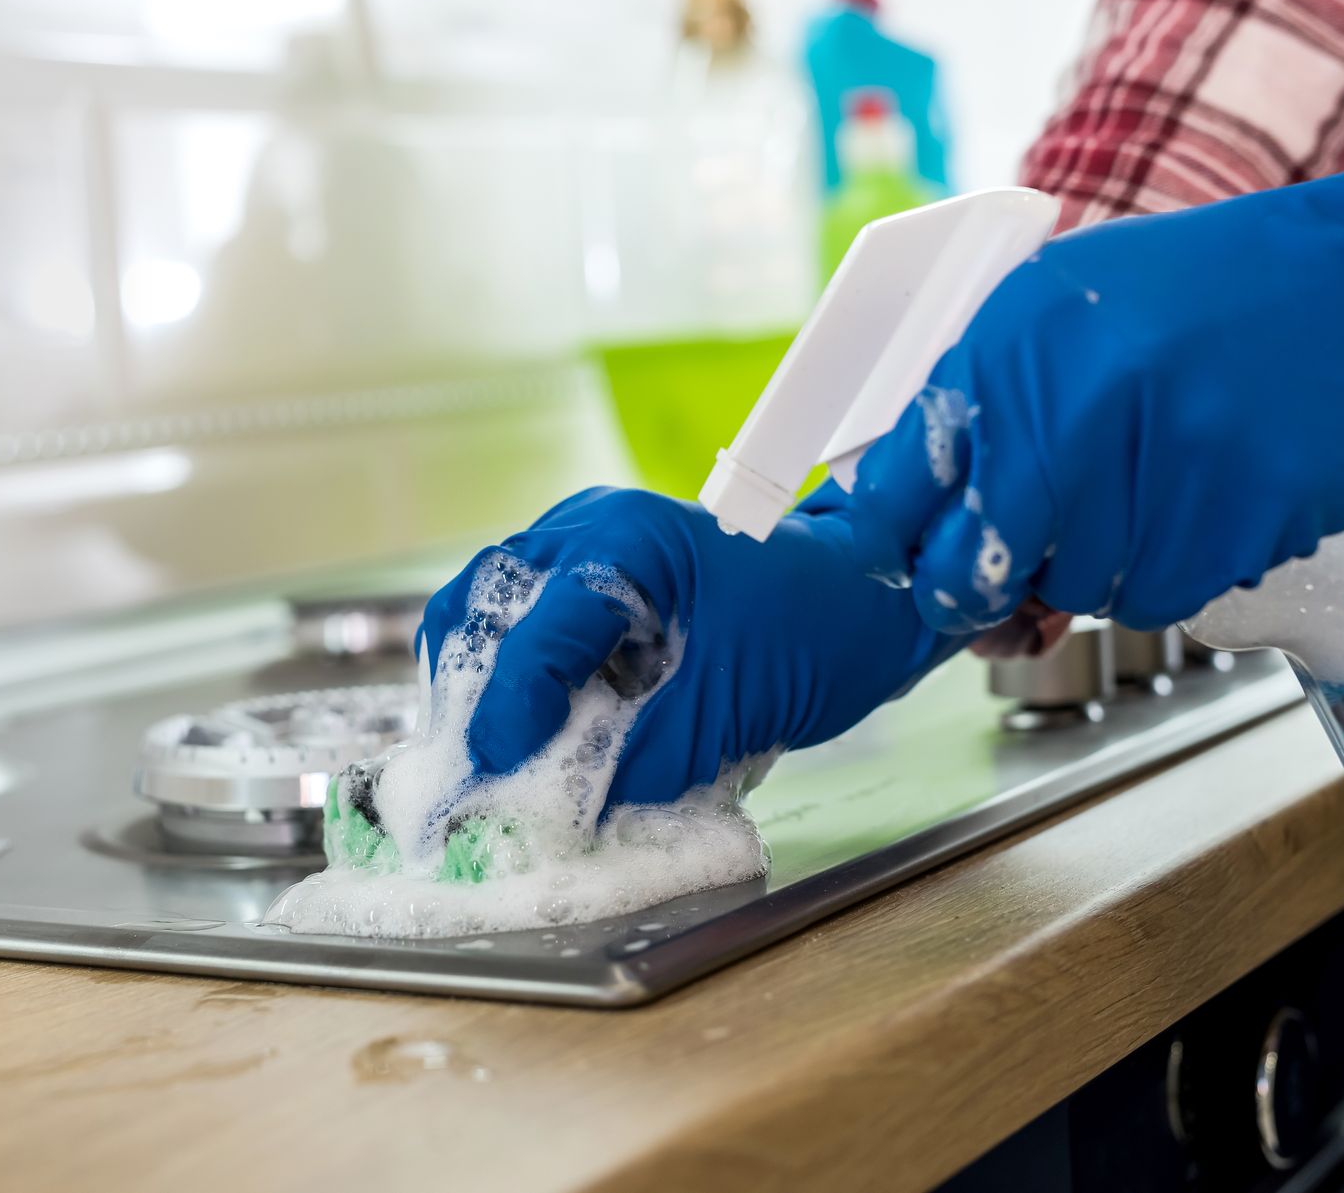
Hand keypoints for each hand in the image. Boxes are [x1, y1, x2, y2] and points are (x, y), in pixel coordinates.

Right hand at [418, 485, 962, 806]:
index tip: (494, 778)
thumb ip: (640, 762)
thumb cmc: (820, 629)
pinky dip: (522, 682)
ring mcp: (584, 546)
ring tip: (500, 762)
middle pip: (479, 607)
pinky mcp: (594, 579)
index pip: (534, 634)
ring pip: (490, 615)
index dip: (506, 715)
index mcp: (624, 540)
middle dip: (470, 696)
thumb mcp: (730, 710)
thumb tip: (563, 814)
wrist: (873, 593)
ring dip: (487, 690)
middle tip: (476, 773)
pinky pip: (529, 627)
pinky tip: (540, 735)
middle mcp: (587, 529)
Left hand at [844, 138, 1343, 632]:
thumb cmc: (1206, 295)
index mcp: (1012, 341)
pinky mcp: (1245, 510)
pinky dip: (1176, 568)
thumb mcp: (1064, 308)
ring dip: (1099, 567)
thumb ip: (985, 400)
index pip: (899, 488)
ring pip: (1076, 590)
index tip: (914, 560)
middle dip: (987, 586)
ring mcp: (1165, 456)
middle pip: (978, 566)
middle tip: (1017, 575)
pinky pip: (1164, 595)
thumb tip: (912, 514)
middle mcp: (1078, 397)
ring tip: (1148, 491)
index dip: (900, 544)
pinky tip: (1205, 502)